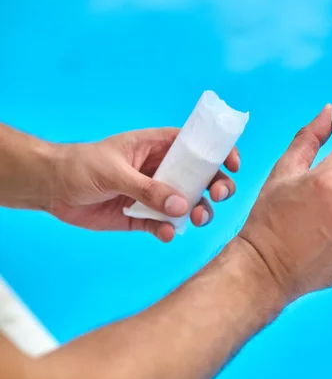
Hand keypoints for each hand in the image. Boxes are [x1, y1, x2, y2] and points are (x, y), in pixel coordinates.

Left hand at [48, 127, 240, 241]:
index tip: (233, 164)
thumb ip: (148, 188)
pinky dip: (170, 230)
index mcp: (157, 148)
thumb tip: (181, 204)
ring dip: (199, 211)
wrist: (51, 188)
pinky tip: (166, 233)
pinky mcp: (141, 217)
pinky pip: (164, 225)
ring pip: (188, 204)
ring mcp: (154, 195)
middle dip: (216, 186)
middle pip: (201, 177)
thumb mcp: (115, 172)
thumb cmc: (80, 165)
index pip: (196, 146)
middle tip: (219, 195)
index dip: (218, 153)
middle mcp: (161, 171)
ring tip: (197, 218)